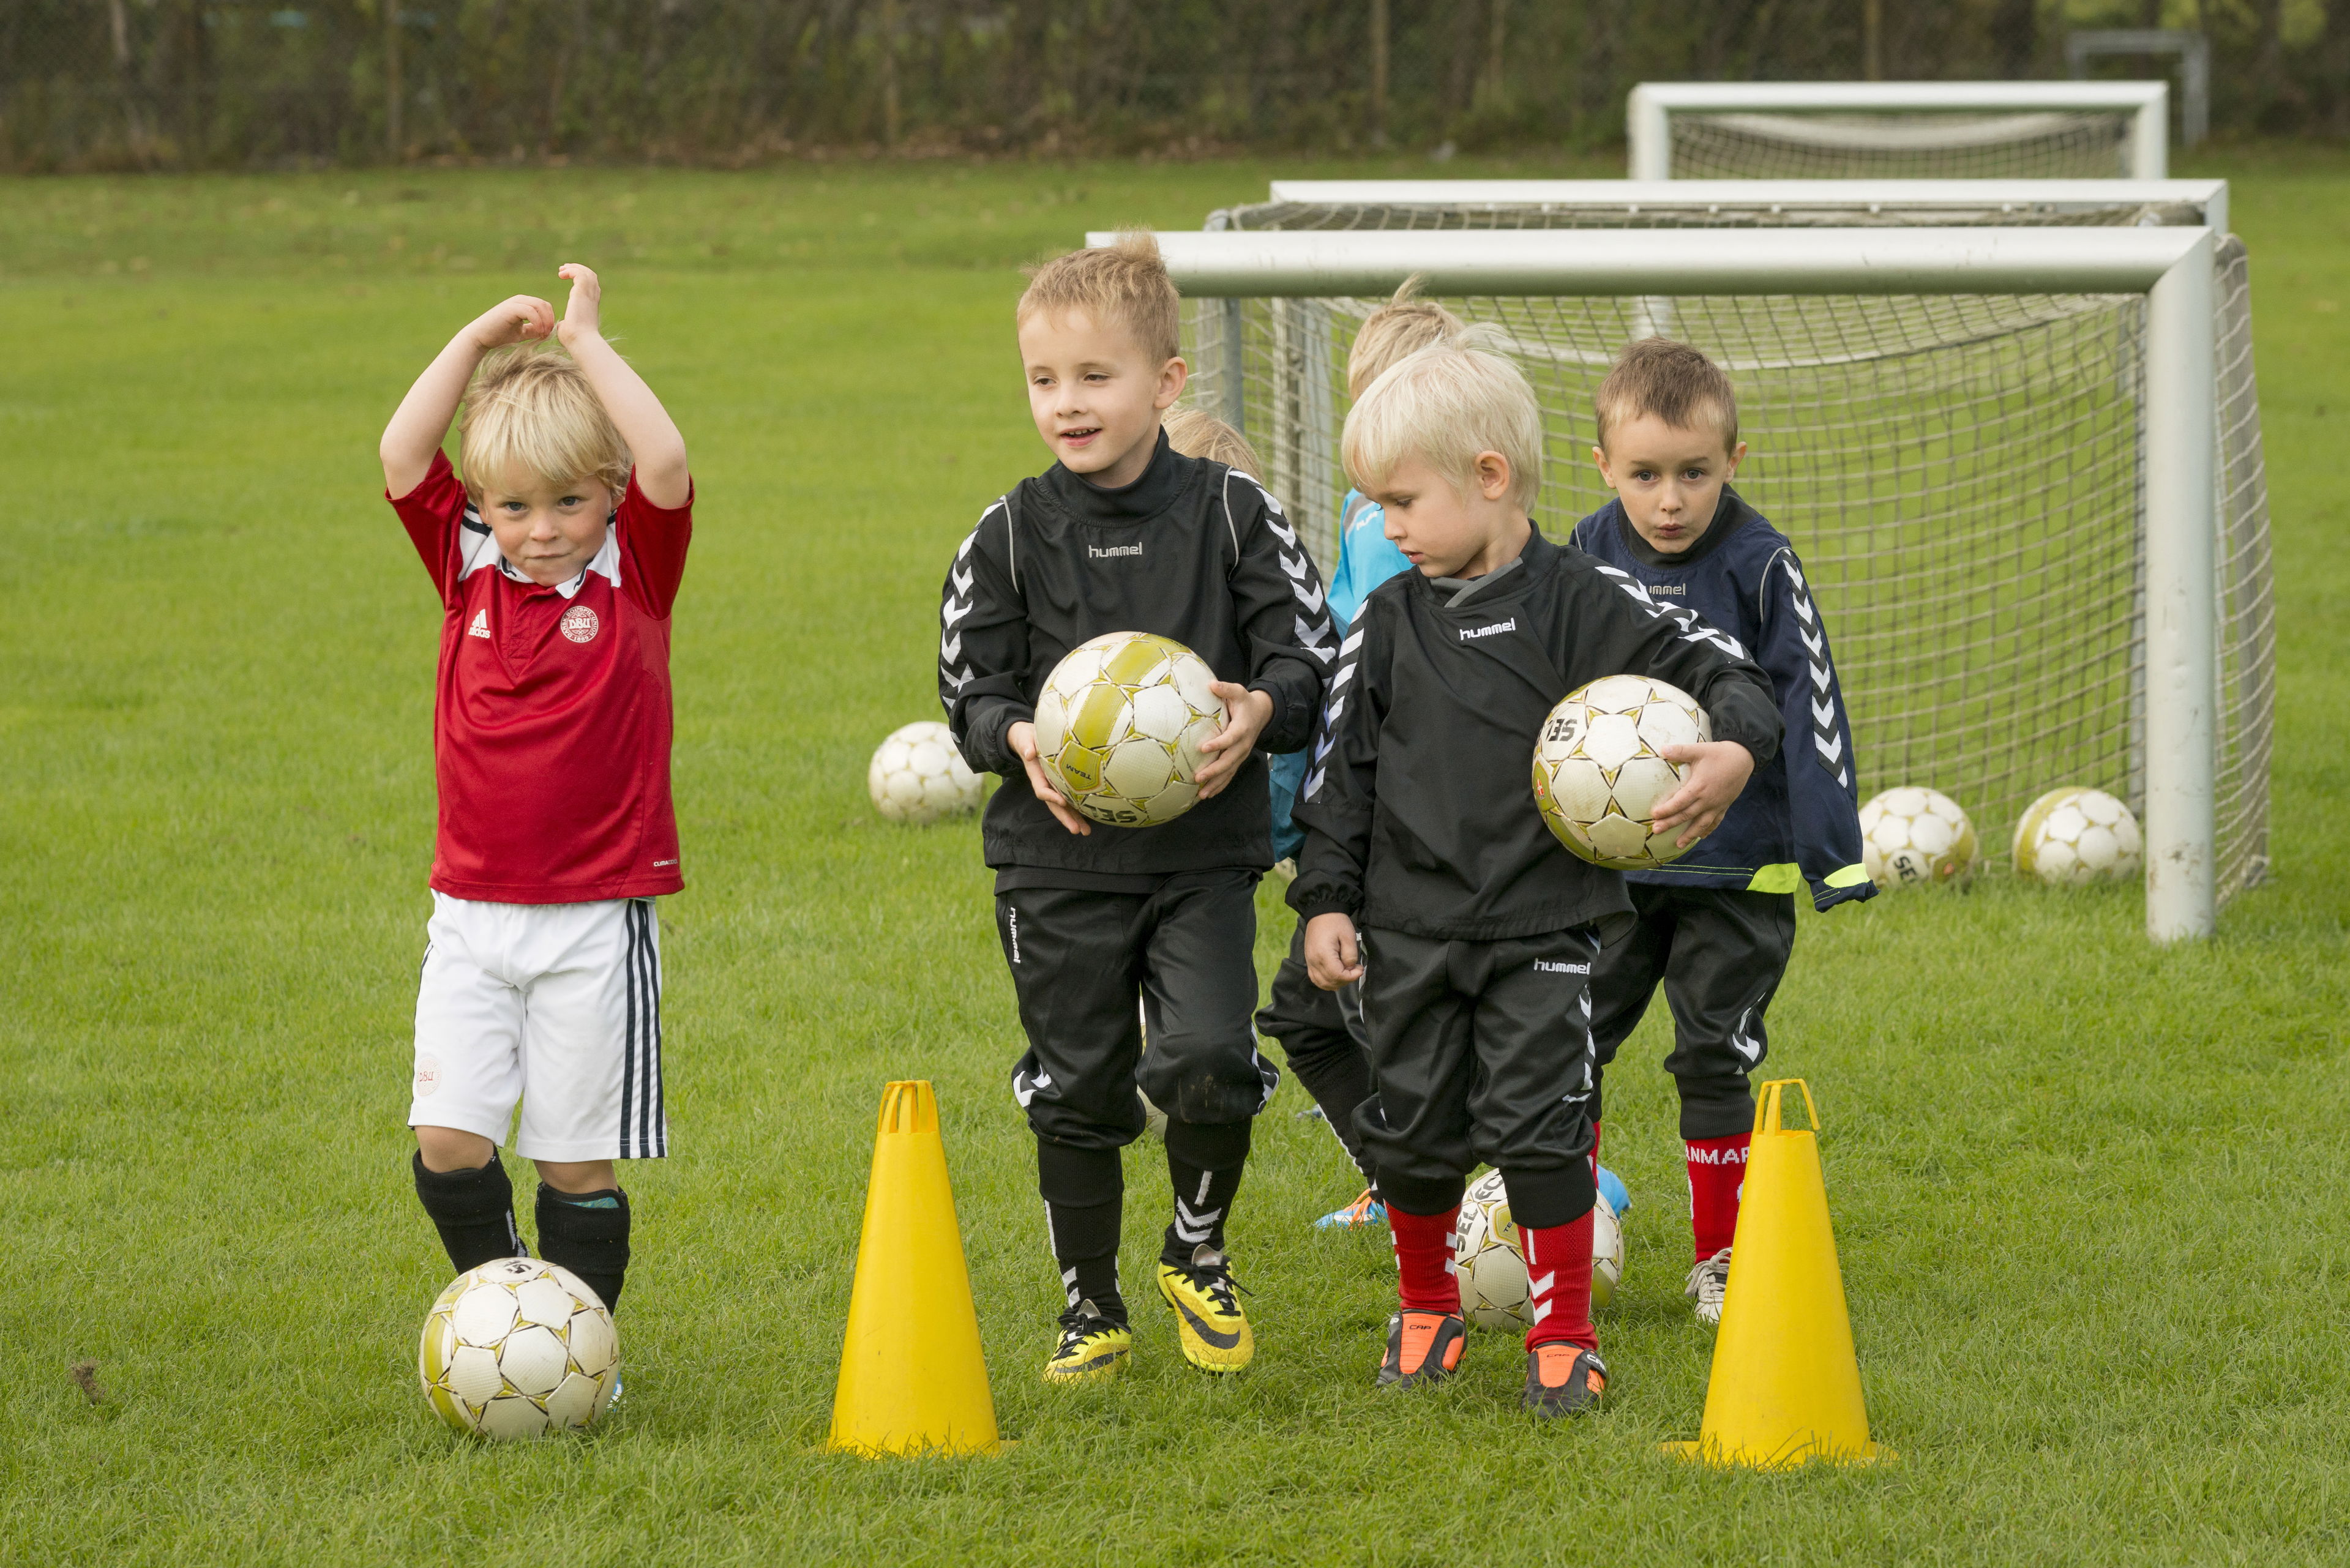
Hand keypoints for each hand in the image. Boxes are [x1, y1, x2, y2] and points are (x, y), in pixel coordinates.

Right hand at [465, 294, 554, 351]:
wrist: (480, 337)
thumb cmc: (499, 335)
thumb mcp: (521, 333)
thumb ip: (533, 330)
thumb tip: (548, 331)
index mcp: (523, 304)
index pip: (544, 306)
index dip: (550, 319)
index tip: (548, 333)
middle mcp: (520, 300)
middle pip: (544, 304)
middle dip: (549, 319)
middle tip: (547, 334)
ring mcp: (514, 303)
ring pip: (539, 305)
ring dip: (545, 321)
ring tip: (543, 334)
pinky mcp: (510, 308)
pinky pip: (530, 311)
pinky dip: (538, 322)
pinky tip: (538, 332)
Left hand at [555, 263, 601, 347]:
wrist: (581, 340)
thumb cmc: (574, 339)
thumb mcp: (570, 328)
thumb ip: (566, 323)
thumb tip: (562, 324)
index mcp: (591, 305)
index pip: (591, 286)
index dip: (580, 278)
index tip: (567, 276)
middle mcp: (593, 298)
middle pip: (591, 276)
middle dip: (578, 269)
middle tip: (564, 269)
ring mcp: (589, 295)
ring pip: (587, 272)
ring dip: (574, 268)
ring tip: (562, 269)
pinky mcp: (582, 292)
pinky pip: (579, 274)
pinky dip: (571, 271)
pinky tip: (561, 275)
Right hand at [1008, 721, 1090, 835]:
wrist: (1028, 738)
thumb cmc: (1027, 737)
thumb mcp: (1024, 738)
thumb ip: (1026, 746)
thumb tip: (1029, 753)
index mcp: (1036, 774)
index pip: (1042, 789)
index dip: (1051, 796)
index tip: (1062, 802)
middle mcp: (1045, 783)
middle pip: (1054, 805)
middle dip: (1065, 818)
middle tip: (1076, 830)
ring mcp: (1054, 786)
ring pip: (1064, 806)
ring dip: (1074, 819)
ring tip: (1085, 832)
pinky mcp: (1062, 784)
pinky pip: (1071, 799)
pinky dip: (1079, 810)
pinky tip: (1090, 819)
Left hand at [1193, 683, 1272, 798]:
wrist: (1261, 714)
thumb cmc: (1245, 702)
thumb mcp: (1238, 692)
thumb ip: (1226, 689)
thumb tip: (1211, 685)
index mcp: (1242, 728)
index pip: (1230, 738)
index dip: (1218, 744)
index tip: (1203, 748)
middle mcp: (1243, 745)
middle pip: (1229, 761)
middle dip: (1214, 771)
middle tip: (1198, 777)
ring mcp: (1242, 754)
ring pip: (1229, 772)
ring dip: (1216, 783)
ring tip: (1201, 795)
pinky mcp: (1239, 759)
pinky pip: (1230, 775)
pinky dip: (1220, 785)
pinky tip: (1209, 794)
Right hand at [1303, 912, 1362, 989]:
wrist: (1322, 911)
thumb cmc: (1335, 921)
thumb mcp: (1348, 936)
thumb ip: (1350, 955)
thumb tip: (1350, 968)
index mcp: (1323, 954)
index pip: (1337, 975)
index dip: (1350, 976)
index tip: (1359, 969)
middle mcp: (1313, 960)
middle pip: (1330, 981)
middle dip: (1345, 980)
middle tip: (1355, 970)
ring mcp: (1310, 961)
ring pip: (1322, 983)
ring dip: (1336, 983)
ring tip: (1346, 973)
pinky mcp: (1309, 960)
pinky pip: (1315, 978)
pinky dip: (1326, 982)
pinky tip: (1335, 977)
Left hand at [1649, 740, 1755, 847]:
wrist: (1744, 758)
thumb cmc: (1720, 753)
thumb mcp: (1699, 750)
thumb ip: (1681, 751)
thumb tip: (1662, 749)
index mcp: (1699, 787)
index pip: (1679, 802)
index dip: (1666, 810)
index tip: (1654, 815)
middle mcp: (1707, 800)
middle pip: (1687, 816)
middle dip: (1671, 824)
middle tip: (1656, 831)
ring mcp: (1717, 805)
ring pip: (1701, 823)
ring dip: (1689, 835)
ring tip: (1678, 845)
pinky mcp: (1725, 805)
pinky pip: (1716, 821)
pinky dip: (1708, 830)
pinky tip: (1701, 836)